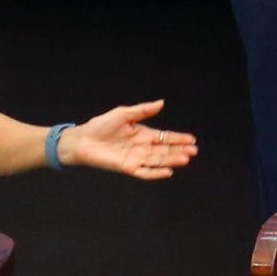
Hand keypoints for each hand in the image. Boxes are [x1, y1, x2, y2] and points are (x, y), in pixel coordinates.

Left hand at [61, 101, 197, 179]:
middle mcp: (141, 147)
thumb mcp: (123, 114)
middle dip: (179, 150)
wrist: (82, 139)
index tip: (192, 139)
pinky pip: (145, 172)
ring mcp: (136, 158)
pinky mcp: (127, 168)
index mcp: (142, 134)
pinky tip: (168, 171)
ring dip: (172, 160)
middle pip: (164, 150)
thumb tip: (162, 102)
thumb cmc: (101, 125)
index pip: (164, 137)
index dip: (178, 138)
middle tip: (194, 150)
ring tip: (186, 158)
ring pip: (158, 160)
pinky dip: (156, 172)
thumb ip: (142, 110)